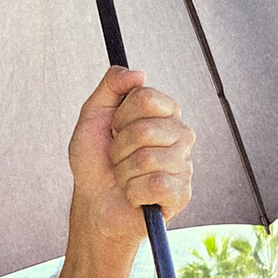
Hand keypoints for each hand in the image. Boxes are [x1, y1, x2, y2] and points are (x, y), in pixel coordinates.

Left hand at [66, 67, 194, 245]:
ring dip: (124, 172)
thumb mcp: (93, 116)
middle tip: (117, 158)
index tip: (113, 129)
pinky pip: (155, 185)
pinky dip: (133, 192)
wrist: (95, 203)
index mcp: (165, 112)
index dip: (120, 116)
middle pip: (145, 129)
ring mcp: (184, 164)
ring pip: (147, 159)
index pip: (145, 97)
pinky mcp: (181, 193)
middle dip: (118, 147)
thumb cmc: (96, 161)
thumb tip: (137, 73)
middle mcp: (181, 134)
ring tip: (125, 177)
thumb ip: (111, 86)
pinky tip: (135, 195)